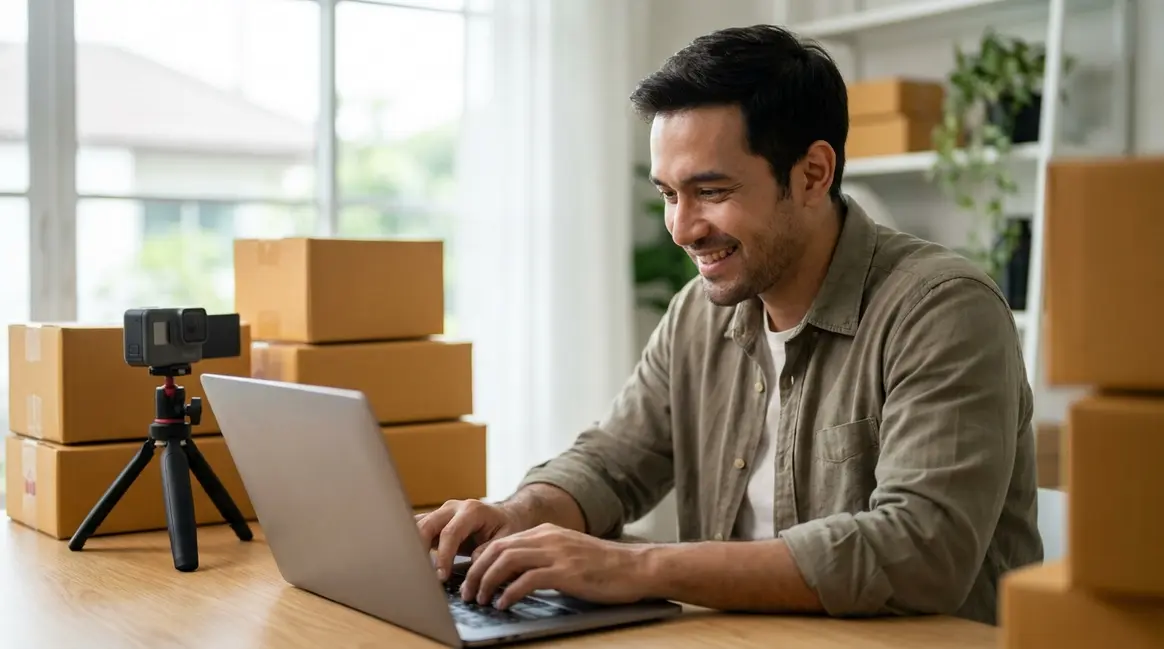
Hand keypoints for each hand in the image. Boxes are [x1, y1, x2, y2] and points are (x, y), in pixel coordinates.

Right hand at [416, 499, 528, 580]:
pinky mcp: (436, 520)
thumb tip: (473, 562)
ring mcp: (442, 512)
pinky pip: (418, 528)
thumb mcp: (507, 538)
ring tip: (411, 568)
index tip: (440, 576)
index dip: (443, 556)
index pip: (450, 533)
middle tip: (419, 573)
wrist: (506, 515)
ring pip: (417, 524)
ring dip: (412, 545)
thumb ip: (489, 550)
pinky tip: (411, 562)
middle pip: (427, 525)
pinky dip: (412, 543)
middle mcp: (453, 507)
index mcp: (472, 510)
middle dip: (419, 549)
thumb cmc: (507, 527)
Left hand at [459, 523, 649, 609]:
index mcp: (546, 532)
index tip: (470, 579)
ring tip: (480, 600)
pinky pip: (527, 580)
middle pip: (497, 549)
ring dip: (487, 582)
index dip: (480, 560)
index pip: (501, 541)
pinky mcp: (566, 572)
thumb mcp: (568, 555)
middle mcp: (547, 538)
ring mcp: (556, 553)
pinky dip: (510, 593)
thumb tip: (514, 577)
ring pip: (506, 561)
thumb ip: (543, 559)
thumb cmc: (604, 567)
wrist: (636, 567)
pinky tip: (504, 604)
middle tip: (467, 593)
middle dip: (476, 572)